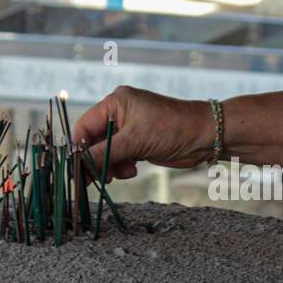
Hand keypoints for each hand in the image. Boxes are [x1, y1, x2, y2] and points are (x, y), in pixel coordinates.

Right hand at [72, 86, 214, 180]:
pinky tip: (132, 169)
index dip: (80, 149)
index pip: (84, 127)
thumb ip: (104, 154)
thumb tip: (79, 166)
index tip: (78, 169)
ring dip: (111, 165)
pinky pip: (120, 156)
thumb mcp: (134, 141)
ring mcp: (129, 128)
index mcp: (115, 103)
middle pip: (94, 141)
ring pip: (107, 151)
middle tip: (97, 179)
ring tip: (124, 172)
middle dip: (97, 160)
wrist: (204, 136)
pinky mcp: (138, 142)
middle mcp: (119, 113)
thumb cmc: (172, 128)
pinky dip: (122, 166)